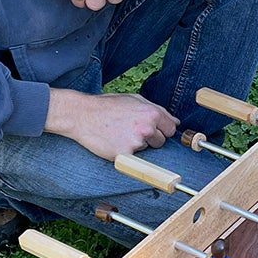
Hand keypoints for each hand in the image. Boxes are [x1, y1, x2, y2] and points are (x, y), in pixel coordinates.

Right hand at [44, 89, 177, 160]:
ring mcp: (136, 142)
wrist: (82, 115)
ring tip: (120, 133)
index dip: (162, 129)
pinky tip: (114, 141)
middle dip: (150, 138)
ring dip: (137, 144)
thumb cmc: (108, 106)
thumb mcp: (134, 99)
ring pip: (146, 149)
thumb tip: (175, 122)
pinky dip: (126, 152)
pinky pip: (133, 158)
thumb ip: (157, 110)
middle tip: (131, 130)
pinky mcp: (125, 155)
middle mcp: (147, 128)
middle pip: (161, 142)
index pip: (171, 129)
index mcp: (152, 113)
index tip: (151, 128)